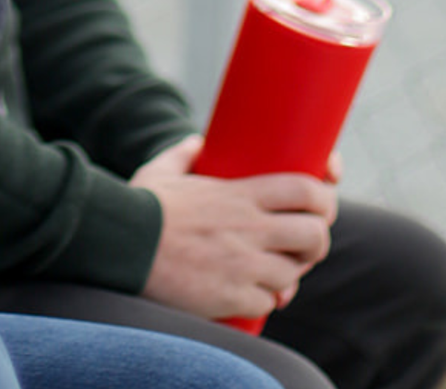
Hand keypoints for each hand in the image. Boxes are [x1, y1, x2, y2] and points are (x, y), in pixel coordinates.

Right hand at [132, 135, 337, 320]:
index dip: (324, 198)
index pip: (305, 191)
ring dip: (288, 273)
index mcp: (239, 195)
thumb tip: (197, 143)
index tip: (321, 204)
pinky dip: (262, 299)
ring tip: (273, 270)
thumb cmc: (140, 205)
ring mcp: (244, 265)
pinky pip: (266, 302)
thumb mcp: (162, 171)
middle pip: (316, 235)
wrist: (122, 245)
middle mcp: (250, 229)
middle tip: (302, 243)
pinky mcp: (233, 296)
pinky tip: (249, 292)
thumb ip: (183, 154)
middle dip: (317, 241)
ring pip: (295, 273)